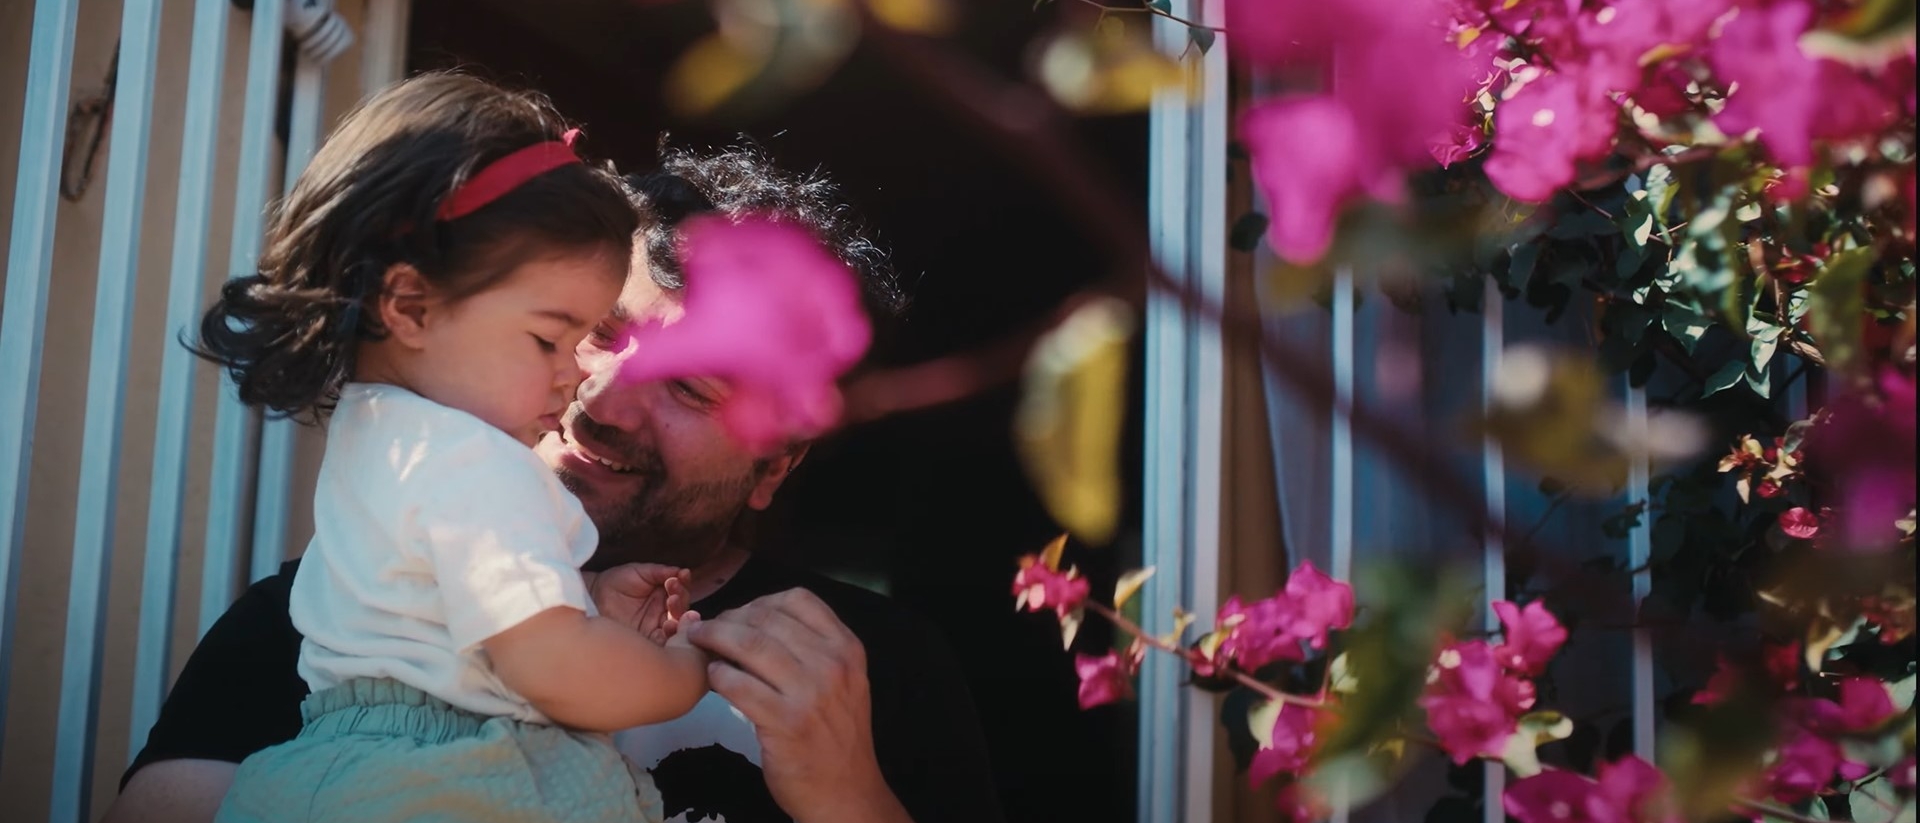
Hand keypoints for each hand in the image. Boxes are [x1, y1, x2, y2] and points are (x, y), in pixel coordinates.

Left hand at [586, 564, 689, 642]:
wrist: (591, 597)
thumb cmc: (613, 583)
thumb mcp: (638, 572)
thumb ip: (659, 572)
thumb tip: (681, 570)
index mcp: (662, 597)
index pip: (680, 593)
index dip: (682, 586)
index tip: (681, 577)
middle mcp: (661, 614)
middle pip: (681, 611)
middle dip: (681, 600)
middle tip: (674, 593)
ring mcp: (654, 629)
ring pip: (677, 627)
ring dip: (679, 615)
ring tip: (672, 604)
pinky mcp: (646, 643)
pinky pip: (664, 642)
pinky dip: (670, 634)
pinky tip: (668, 624)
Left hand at [686, 588, 910, 822]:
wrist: (846, 791)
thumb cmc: (836, 736)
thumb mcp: (843, 682)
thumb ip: (812, 650)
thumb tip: (756, 621)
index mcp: (847, 648)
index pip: (799, 599)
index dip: (760, 600)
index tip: (740, 614)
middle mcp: (832, 664)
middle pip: (767, 618)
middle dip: (729, 618)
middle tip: (708, 628)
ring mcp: (810, 693)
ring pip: (749, 645)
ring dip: (715, 638)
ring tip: (699, 642)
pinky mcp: (785, 722)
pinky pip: (738, 684)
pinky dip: (718, 675)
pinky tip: (714, 677)